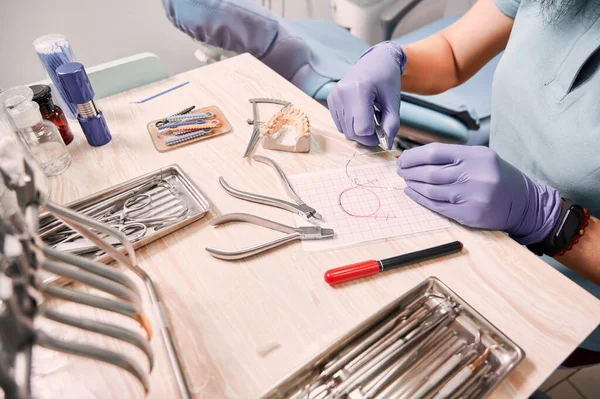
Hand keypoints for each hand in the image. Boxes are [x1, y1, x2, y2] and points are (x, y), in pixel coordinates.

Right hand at [327, 41, 406, 148]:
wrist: (376, 60)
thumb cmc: (387, 79)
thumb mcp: (394, 102)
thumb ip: (392, 125)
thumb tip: (386, 145)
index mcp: (359, 90)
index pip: (361, 129)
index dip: (373, 136)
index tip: (382, 132)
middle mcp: (342, 93)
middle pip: (352, 132)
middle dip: (366, 135)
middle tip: (379, 125)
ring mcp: (334, 96)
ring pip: (345, 130)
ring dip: (359, 130)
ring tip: (370, 116)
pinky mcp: (331, 99)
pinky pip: (340, 124)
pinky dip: (351, 124)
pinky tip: (360, 113)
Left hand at [396, 143, 561, 244]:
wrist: (524, 202)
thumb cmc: (497, 177)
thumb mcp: (481, 157)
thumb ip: (452, 156)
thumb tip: (417, 157)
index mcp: (475, 156)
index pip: (435, 152)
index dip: (414, 156)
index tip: (403, 158)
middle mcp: (474, 175)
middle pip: (430, 173)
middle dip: (410, 171)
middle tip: (400, 171)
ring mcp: (471, 196)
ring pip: (431, 190)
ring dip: (413, 185)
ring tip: (406, 181)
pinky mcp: (468, 214)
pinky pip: (437, 206)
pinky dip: (421, 199)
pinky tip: (413, 194)